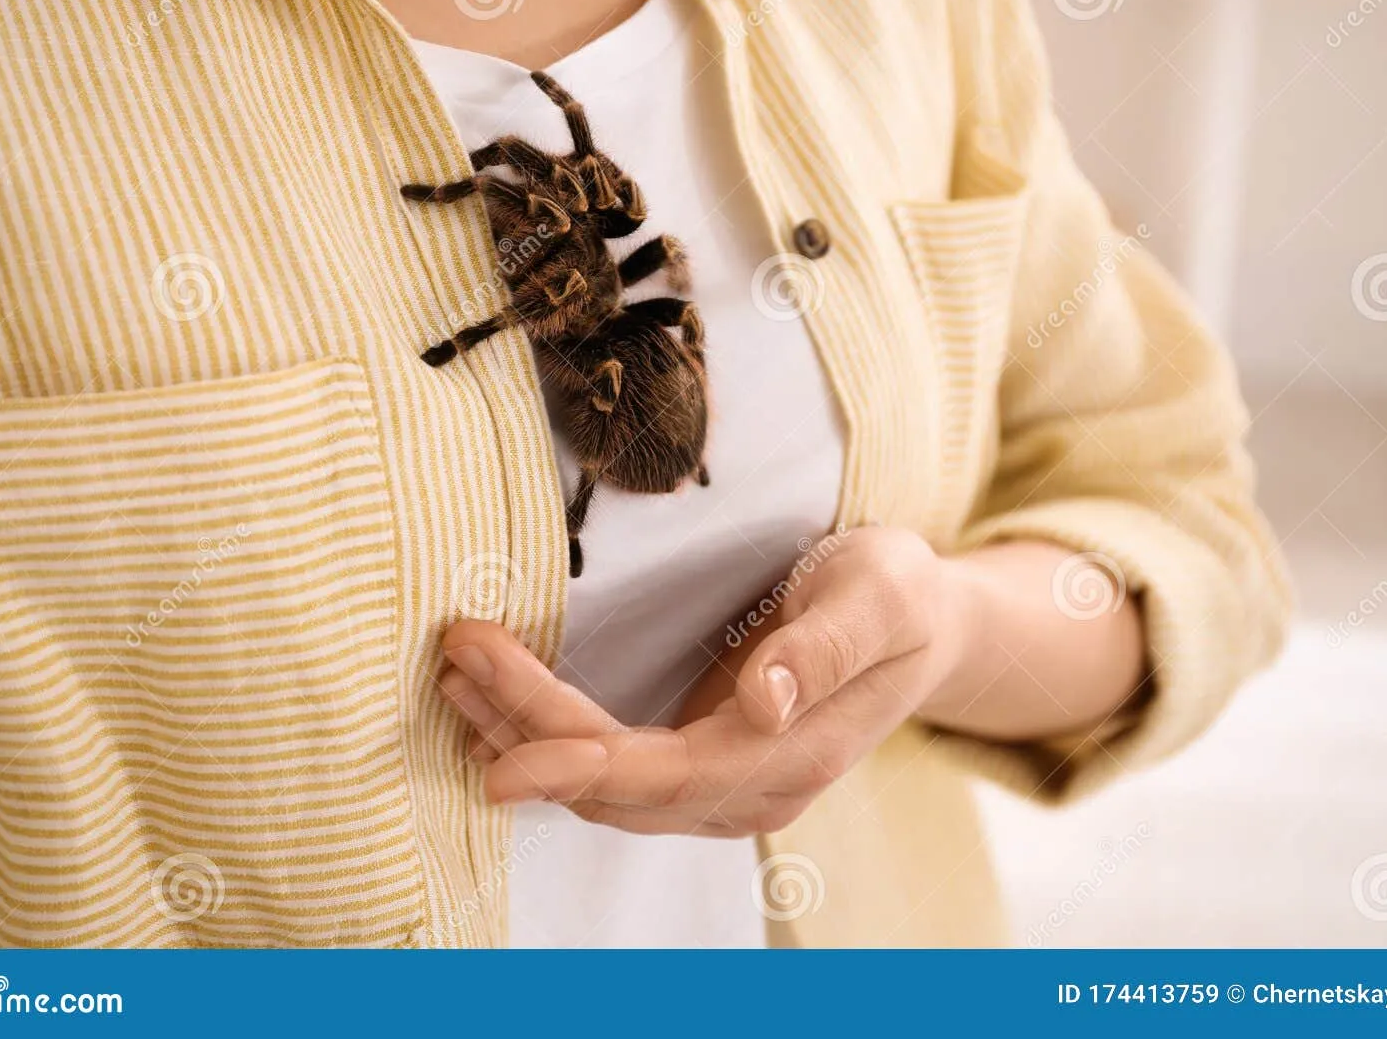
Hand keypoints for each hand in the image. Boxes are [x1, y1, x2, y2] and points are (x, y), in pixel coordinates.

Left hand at [435, 526, 973, 836]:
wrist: (929, 626)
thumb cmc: (902, 597)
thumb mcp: (881, 593)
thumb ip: (827, 647)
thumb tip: (767, 700)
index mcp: (790, 755)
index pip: (657, 772)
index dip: (569, 749)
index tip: (496, 708)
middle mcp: (751, 790)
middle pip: (615, 787)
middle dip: (525, 729)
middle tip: (457, 655)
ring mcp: (727, 787)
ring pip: (605, 791)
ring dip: (525, 740)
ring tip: (459, 677)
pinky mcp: (707, 765)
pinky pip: (616, 775)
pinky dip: (553, 745)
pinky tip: (504, 710)